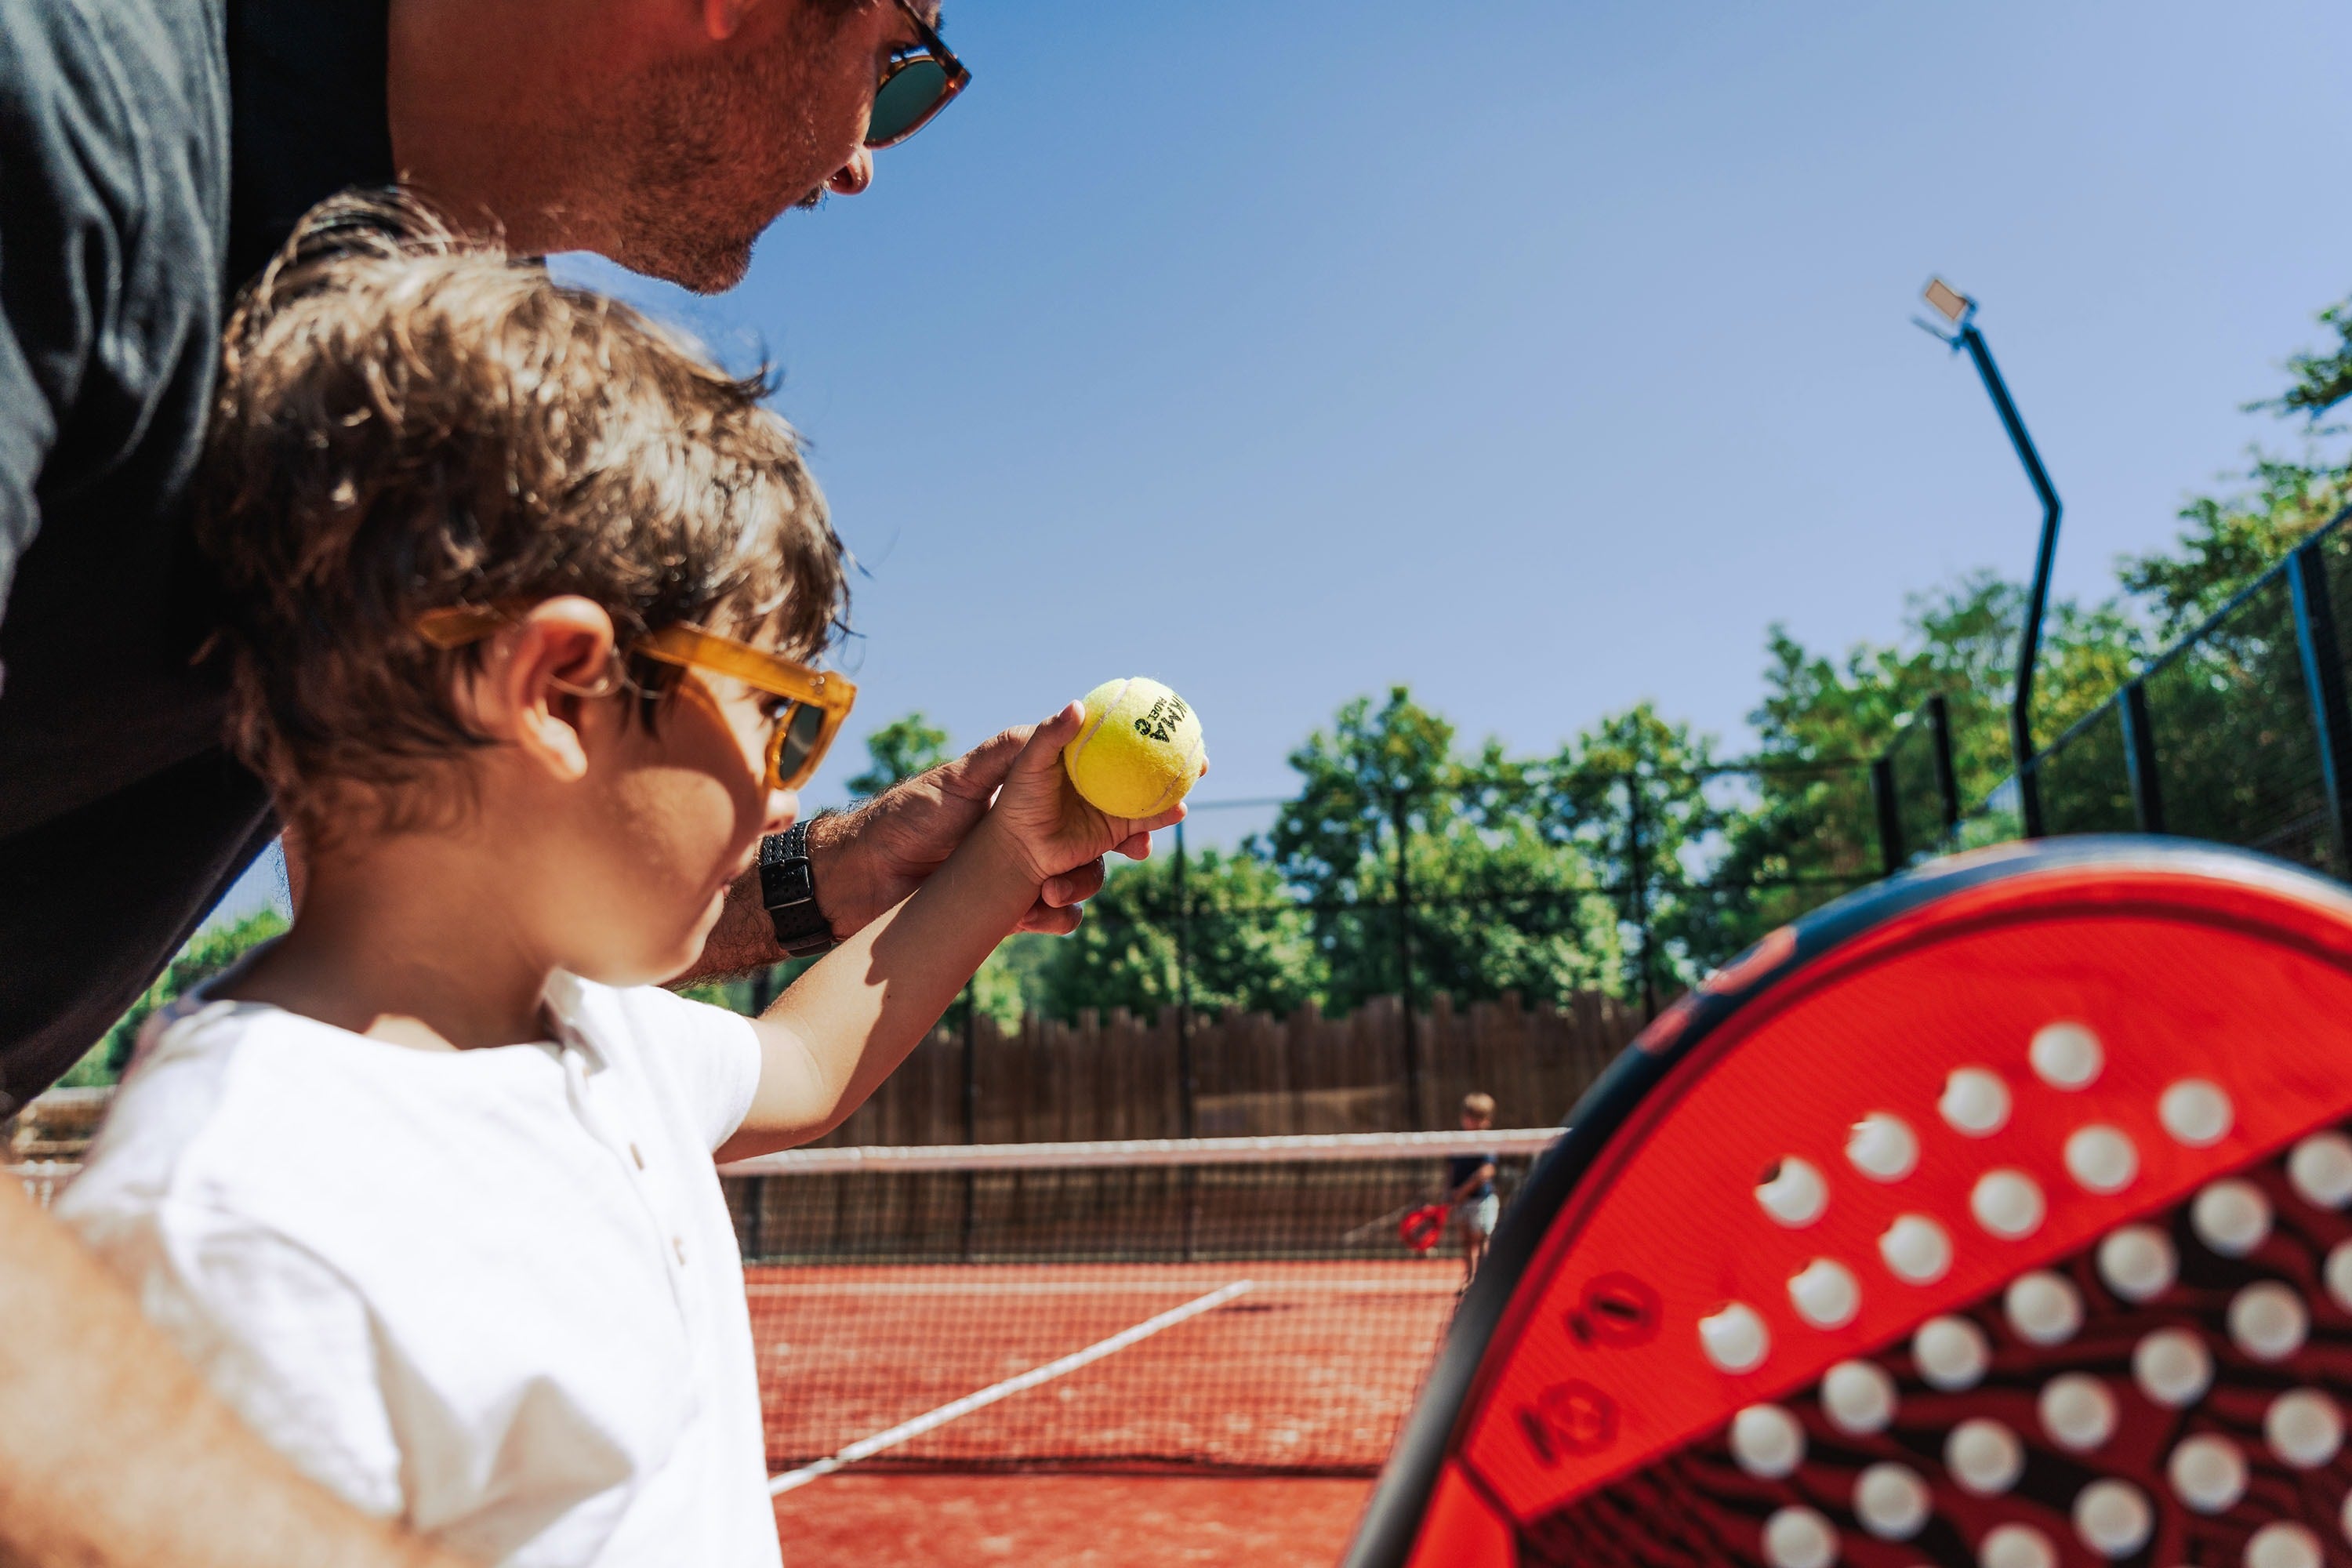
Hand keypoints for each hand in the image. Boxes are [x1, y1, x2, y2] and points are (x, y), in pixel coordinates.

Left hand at [805, 723, 1153, 938]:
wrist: (858, 881)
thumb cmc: (904, 818)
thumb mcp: (958, 780)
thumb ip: (1011, 752)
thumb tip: (1072, 712)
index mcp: (1032, 786)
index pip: (1100, 776)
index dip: (1142, 778)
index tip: (1182, 781)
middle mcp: (1039, 824)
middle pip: (1108, 829)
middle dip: (1132, 837)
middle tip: (1140, 847)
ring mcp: (1030, 866)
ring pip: (1088, 876)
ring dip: (1082, 885)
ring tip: (1052, 893)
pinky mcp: (1015, 906)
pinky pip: (1058, 917)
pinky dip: (1056, 918)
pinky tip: (1036, 913)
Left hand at [979, 703, 1188, 887]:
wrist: (1020, 846)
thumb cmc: (1019, 799)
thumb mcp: (1031, 762)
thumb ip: (1051, 735)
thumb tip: (1078, 705)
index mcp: (1091, 751)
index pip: (1128, 731)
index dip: (1153, 724)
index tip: (1176, 716)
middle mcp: (1108, 774)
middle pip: (1151, 761)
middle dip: (1181, 757)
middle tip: (1201, 754)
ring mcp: (1114, 801)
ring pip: (1154, 791)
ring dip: (1177, 787)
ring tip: (1193, 781)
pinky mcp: (1116, 830)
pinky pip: (1146, 821)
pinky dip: (1162, 816)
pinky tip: (1177, 811)